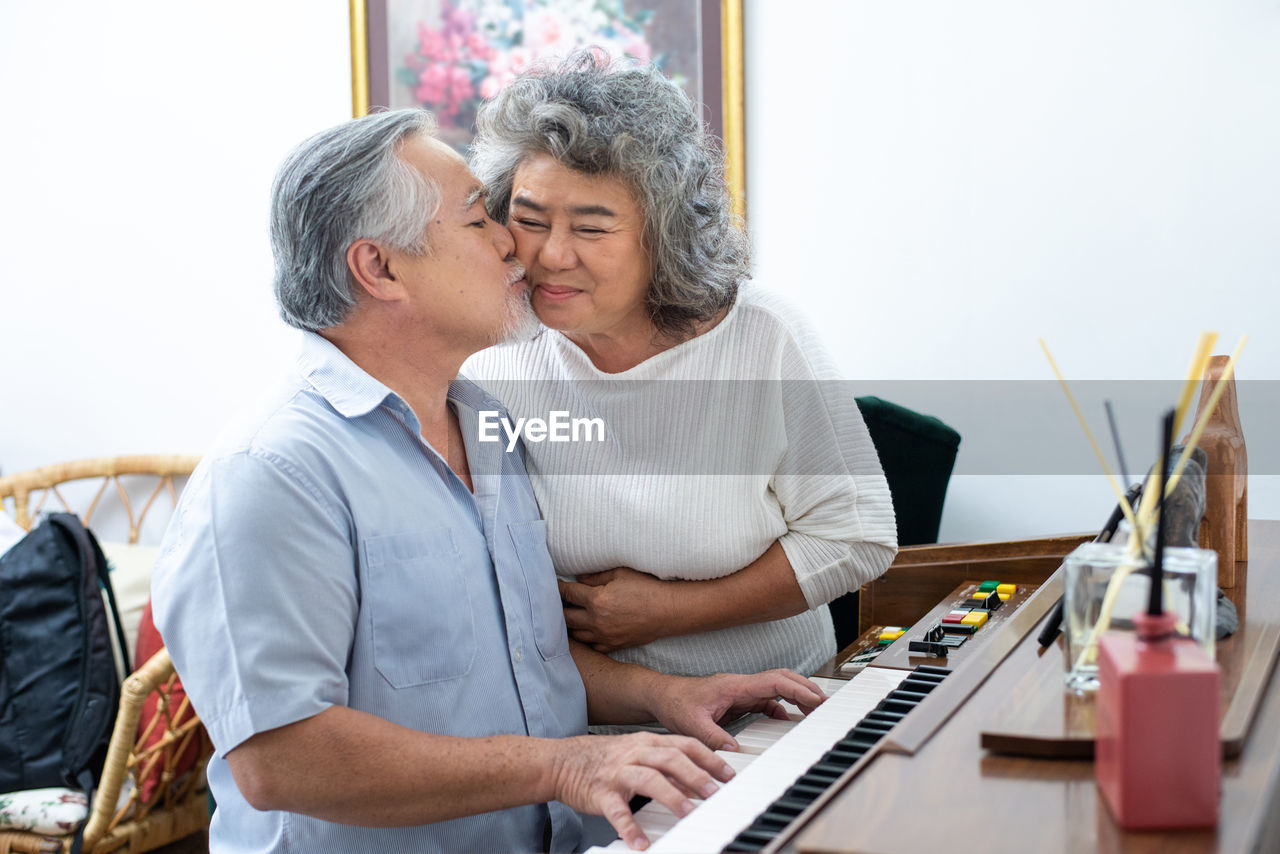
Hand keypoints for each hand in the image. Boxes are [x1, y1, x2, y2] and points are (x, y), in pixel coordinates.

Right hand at [549, 731, 735, 850]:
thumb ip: (666, 763)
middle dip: (696, 775)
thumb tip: (699, 779)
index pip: (684, 745)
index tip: (728, 774)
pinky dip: (630, 827)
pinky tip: (640, 842)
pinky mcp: (601, 793)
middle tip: (715, 793)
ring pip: (648, 779)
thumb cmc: (605, 759)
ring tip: (687, 812)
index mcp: (647, 742)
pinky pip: (617, 811)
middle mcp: (635, 753)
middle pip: (671, 758)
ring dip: (671, 796)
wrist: (562, 762)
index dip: (709, 758)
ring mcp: (618, 772)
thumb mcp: (637, 752)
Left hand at [560, 568, 675, 651]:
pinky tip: (587, 629)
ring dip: (571, 624)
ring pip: (576, 634)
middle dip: (559, 607)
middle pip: (565, 617)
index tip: (554, 584)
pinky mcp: (614, 645)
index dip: (558, 587)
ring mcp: (604, 636)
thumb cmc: (647, 587)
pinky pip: (591, 645)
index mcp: (597, 600)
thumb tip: (579, 578)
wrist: (669, 610)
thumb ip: (595, 576)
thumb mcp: (621, 573)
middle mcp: (596, 621)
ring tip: (571, 614)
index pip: (568, 593)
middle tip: (559, 600)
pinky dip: (586, 638)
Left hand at [653, 669, 827, 750]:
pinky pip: (767, 699)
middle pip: (781, 679)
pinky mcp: (739, 699)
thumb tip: (733, 751)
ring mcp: (741, 691)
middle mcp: (741, 685)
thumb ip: (712, 737)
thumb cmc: (676, 703)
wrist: (662, 696)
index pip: (773, 682)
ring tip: (814, 710)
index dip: (797, 689)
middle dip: (805, 689)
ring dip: (796, 695)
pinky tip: (788, 718)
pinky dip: (782, 706)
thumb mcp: (691, 724)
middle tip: (825, 704)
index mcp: (734, 685)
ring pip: (776, 687)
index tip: (815, 700)